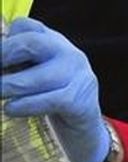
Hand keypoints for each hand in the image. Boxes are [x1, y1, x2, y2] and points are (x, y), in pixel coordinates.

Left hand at [1, 18, 108, 161]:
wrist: (84, 133)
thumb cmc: (51, 102)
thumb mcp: (35, 76)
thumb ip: (18, 65)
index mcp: (55, 44)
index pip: (29, 27)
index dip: (7, 40)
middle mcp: (71, 55)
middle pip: (34, 44)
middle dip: (6, 55)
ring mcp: (80, 78)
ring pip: (40, 77)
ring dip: (10, 86)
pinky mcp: (82, 102)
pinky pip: (50, 101)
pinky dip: (26, 105)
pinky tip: (11, 109)